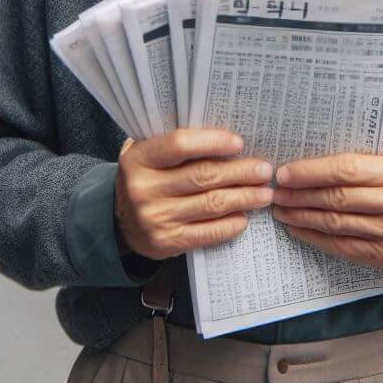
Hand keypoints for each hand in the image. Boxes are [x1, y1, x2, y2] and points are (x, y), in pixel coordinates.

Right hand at [115, 130, 273, 260]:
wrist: (118, 222)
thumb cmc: (146, 177)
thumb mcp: (149, 154)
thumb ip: (177, 145)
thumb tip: (227, 140)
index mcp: (140, 158)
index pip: (180, 145)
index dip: (213, 142)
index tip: (239, 143)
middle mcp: (145, 188)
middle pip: (203, 176)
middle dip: (240, 172)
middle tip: (264, 170)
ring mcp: (155, 218)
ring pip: (210, 204)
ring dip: (243, 198)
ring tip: (264, 193)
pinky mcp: (166, 242)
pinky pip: (205, 233)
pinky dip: (229, 226)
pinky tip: (244, 218)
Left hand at [271, 153, 382, 269]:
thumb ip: (359, 163)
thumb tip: (307, 164)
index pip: (347, 168)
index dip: (312, 172)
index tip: (285, 173)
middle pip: (339, 198)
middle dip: (301, 195)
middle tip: (278, 193)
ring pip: (337, 224)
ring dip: (303, 217)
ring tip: (282, 210)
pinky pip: (342, 246)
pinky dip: (315, 237)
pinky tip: (299, 229)